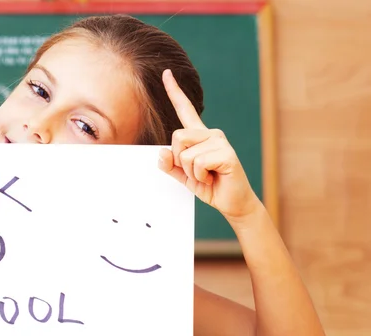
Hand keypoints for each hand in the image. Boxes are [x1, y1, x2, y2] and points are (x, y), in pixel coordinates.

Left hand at [158, 69, 259, 221]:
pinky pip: (198, 163)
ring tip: (206, 176)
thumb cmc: (211, 186)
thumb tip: (161, 152)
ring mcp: (220, 142)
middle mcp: (211, 134)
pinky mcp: (227, 154)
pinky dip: (200, 176)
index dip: (174, 92)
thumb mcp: (184, 176)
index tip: (166, 73)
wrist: (232, 203)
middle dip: (179, 161)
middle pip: (176, 137)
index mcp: (200, 136)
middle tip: (197, 172)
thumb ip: (170, 164)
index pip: (185, 110)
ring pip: (185, 153)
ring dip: (191, 172)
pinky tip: (213, 178)